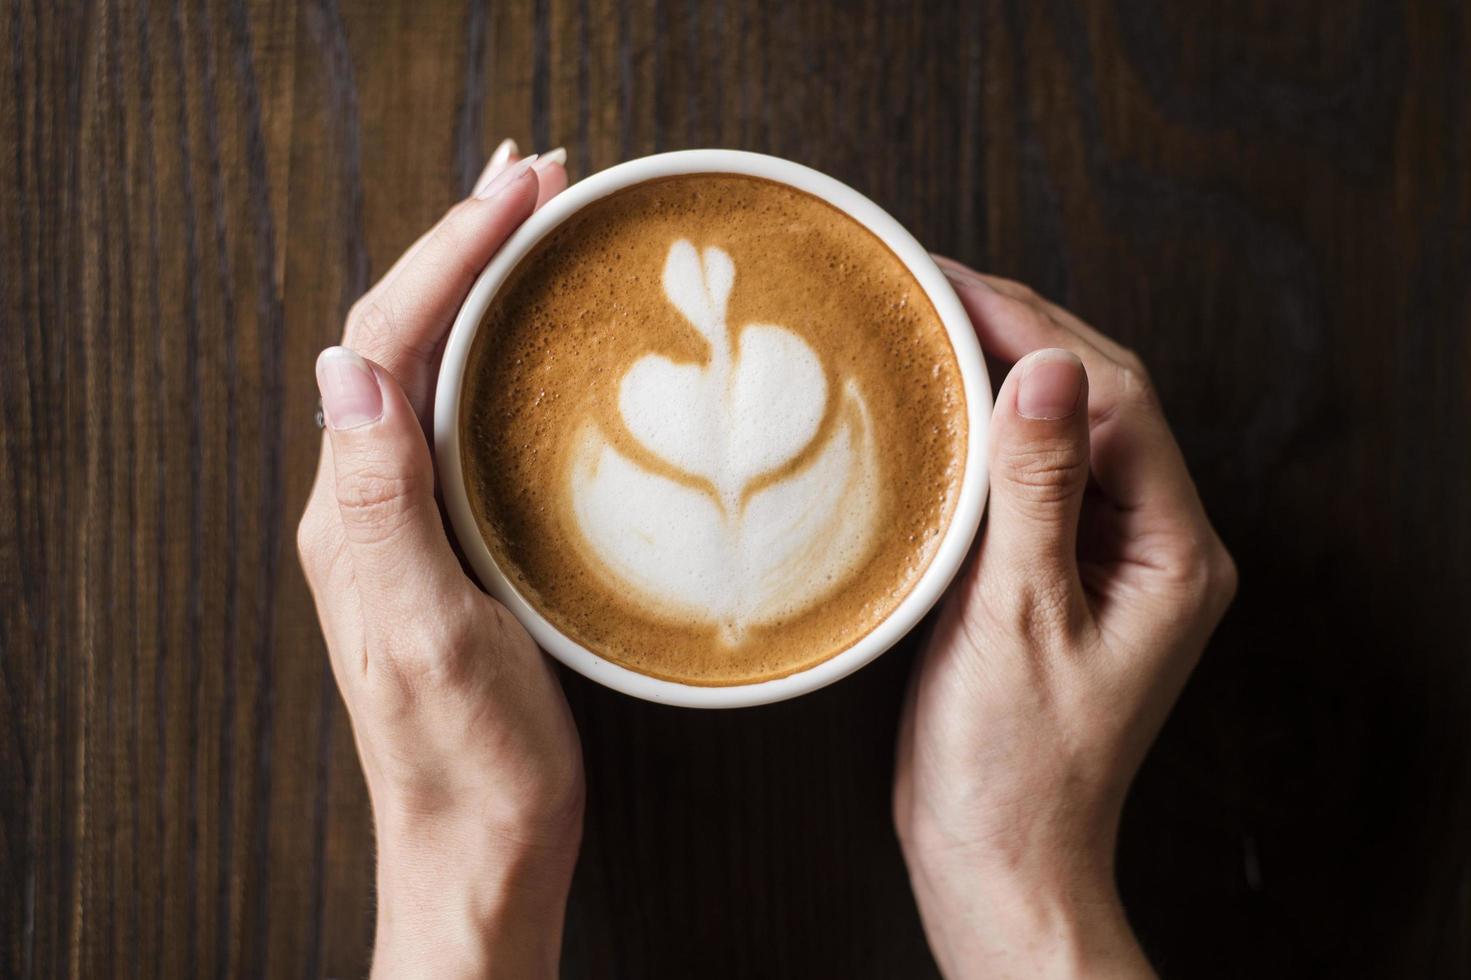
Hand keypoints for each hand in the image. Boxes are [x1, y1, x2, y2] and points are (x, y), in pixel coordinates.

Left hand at [297, 142, 579, 979]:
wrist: (484, 848)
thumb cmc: (469, 761)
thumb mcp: (425, 633)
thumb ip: (382, 502)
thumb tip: (346, 367)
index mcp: (358, 509)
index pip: (391, 343)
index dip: (451, 252)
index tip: (519, 191)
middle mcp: (371, 502)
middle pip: (407, 337)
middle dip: (467, 243)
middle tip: (537, 177)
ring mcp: (412, 522)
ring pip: (438, 370)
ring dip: (482, 286)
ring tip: (537, 225)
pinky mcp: (456, 545)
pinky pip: (467, 420)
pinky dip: (503, 353)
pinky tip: (541, 342)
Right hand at [893, 259, 1237, 978]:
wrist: (999, 851)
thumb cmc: (1013, 761)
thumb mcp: (1019, 616)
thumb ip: (1038, 487)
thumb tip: (1048, 364)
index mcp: (1174, 552)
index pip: (1116, 397)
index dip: (1034, 328)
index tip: (953, 285)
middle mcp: (1159, 543)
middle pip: (1103, 398)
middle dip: (1022, 330)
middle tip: (934, 284)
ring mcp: (1114, 557)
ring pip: (1070, 427)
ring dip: (1006, 369)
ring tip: (934, 321)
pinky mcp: (1065, 571)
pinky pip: (1037, 472)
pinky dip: (989, 427)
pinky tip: (942, 404)